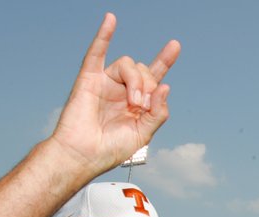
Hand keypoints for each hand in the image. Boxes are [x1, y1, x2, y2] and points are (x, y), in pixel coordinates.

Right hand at [50, 13, 180, 173]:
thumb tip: (165, 87)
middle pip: (144, 71)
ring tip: (133, 102)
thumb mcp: (143, 134)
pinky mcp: (88, 79)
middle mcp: (122, 90)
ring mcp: (105, 83)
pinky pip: (96, 52)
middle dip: (149, 86)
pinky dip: (103, 35)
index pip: (153, 78)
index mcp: (136, 103)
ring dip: (136, 80)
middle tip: (142, 106)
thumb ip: (157, 113)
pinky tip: (111, 19)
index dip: (164, 61)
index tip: (174, 46)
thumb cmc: (109, 149)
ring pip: (128, 63)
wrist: (84, 155)